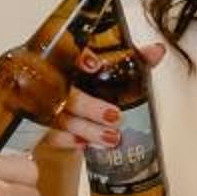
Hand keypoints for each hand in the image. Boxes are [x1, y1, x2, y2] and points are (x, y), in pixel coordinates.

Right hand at [38, 41, 163, 155]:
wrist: (59, 108)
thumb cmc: (84, 84)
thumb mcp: (108, 70)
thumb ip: (133, 60)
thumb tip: (158, 51)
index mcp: (64, 58)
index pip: (67, 51)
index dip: (80, 57)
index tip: (95, 64)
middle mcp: (50, 79)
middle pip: (65, 91)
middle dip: (89, 105)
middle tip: (114, 115)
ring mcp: (41, 103)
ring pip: (61, 116)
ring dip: (87, 128)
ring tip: (111, 137)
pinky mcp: (38, 125)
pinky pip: (49, 135)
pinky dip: (68, 141)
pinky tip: (84, 144)